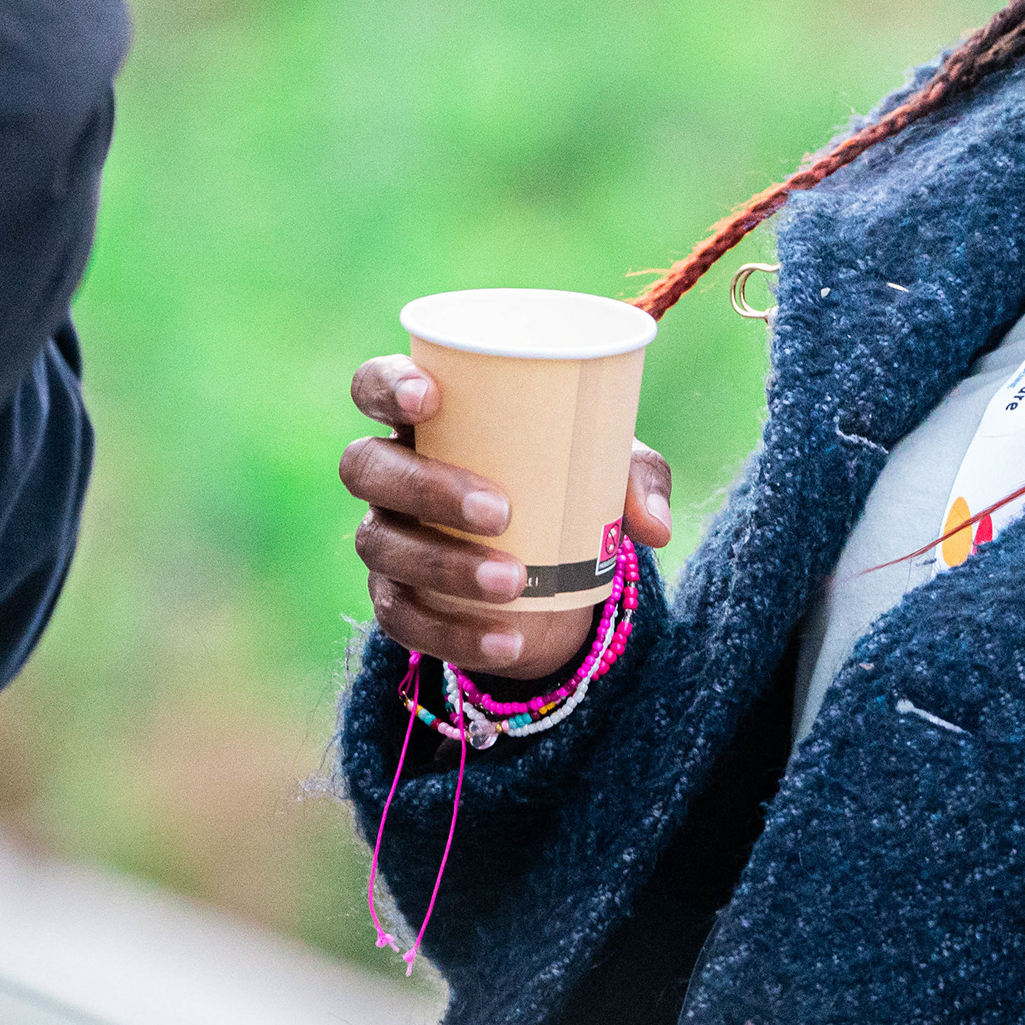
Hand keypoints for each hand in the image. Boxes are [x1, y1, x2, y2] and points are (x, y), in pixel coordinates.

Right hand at [340, 355, 672, 683]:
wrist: (551, 566)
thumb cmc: (567, 479)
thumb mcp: (608, 467)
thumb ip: (636, 479)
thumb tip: (657, 527)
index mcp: (428, 418)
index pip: (374, 384)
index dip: (386, 385)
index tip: (431, 398)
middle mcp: (389, 475)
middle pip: (368, 467)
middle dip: (426, 487)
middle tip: (502, 510)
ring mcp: (385, 537)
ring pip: (382, 546)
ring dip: (444, 565)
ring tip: (515, 581)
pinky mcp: (396, 599)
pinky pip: (404, 620)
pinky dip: (455, 635)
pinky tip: (508, 641)